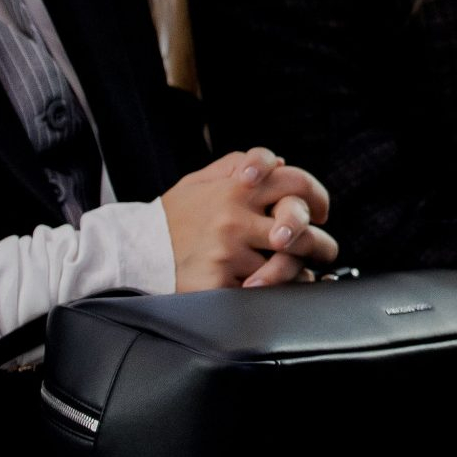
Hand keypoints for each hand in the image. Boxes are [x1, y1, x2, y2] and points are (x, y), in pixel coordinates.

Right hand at [160, 148, 339, 291]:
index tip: (321, 211)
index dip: (317, 195)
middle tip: (325, 249)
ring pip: (286, 264)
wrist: (131, 251)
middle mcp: (234, 216)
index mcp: (236, 187)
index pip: (295, 181)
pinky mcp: (217, 282)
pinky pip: (263, 292)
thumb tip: (281, 164)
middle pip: (298, 226)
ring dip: (301, 271)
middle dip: (320, 241)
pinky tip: (281, 291)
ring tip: (306, 274)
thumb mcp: (201, 179)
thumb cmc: (172, 216)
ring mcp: (226, 250)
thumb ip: (240, 165)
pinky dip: (278, 293)